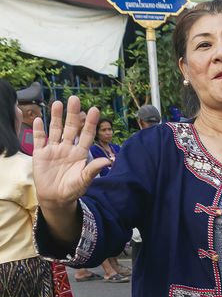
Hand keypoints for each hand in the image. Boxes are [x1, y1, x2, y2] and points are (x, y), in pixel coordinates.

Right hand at [32, 97, 109, 211]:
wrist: (55, 198)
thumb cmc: (72, 190)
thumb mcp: (83, 180)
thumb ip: (92, 170)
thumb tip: (108, 161)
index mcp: (80, 153)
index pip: (87, 135)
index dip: (90, 123)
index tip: (94, 110)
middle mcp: (67, 148)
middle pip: (70, 128)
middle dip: (73, 114)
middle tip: (75, 99)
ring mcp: (54, 150)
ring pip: (55, 130)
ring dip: (56, 117)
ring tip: (58, 103)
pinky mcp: (41, 154)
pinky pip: (39, 139)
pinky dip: (38, 130)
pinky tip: (39, 119)